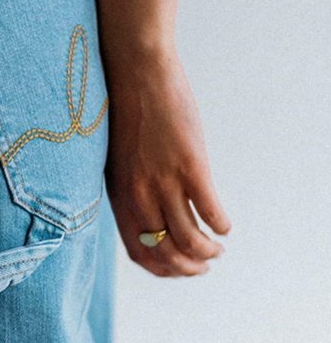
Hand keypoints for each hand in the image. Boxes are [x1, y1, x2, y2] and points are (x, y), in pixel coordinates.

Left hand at [104, 50, 231, 276]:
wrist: (134, 72)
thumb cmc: (125, 113)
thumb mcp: (117, 161)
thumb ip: (130, 191)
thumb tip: (148, 217)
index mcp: (119, 197)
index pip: (140, 253)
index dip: (163, 270)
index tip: (181, 269)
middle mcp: (139, 195)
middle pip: (166, 253)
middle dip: (189, 268)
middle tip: (206, 264)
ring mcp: (164, 181)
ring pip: (189, 239)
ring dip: (208, 251)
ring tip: (218, 248)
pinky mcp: (189, 164)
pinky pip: (209, 209)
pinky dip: (220, 225)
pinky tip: (225, 225)